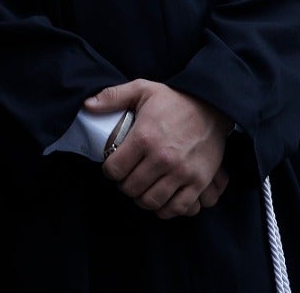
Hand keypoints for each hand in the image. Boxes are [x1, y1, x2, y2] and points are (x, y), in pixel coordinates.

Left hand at [86, 79, 231, 217]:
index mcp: (144, 137)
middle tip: (127, 177)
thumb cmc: (174, 100)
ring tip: (142, 188)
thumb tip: (87, 105)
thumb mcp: (142, 89)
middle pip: (131, 188)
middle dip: (124, 185)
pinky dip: (165, 209)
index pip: (115, 169)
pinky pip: (177, 207)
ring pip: (151, 201)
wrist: (212, 105)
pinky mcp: (198, 181)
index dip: (110, 171)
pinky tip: (160, 198)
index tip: (114, 166)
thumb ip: (112, 97)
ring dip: (142, 198)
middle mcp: (162, 158)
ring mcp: (182, 172)